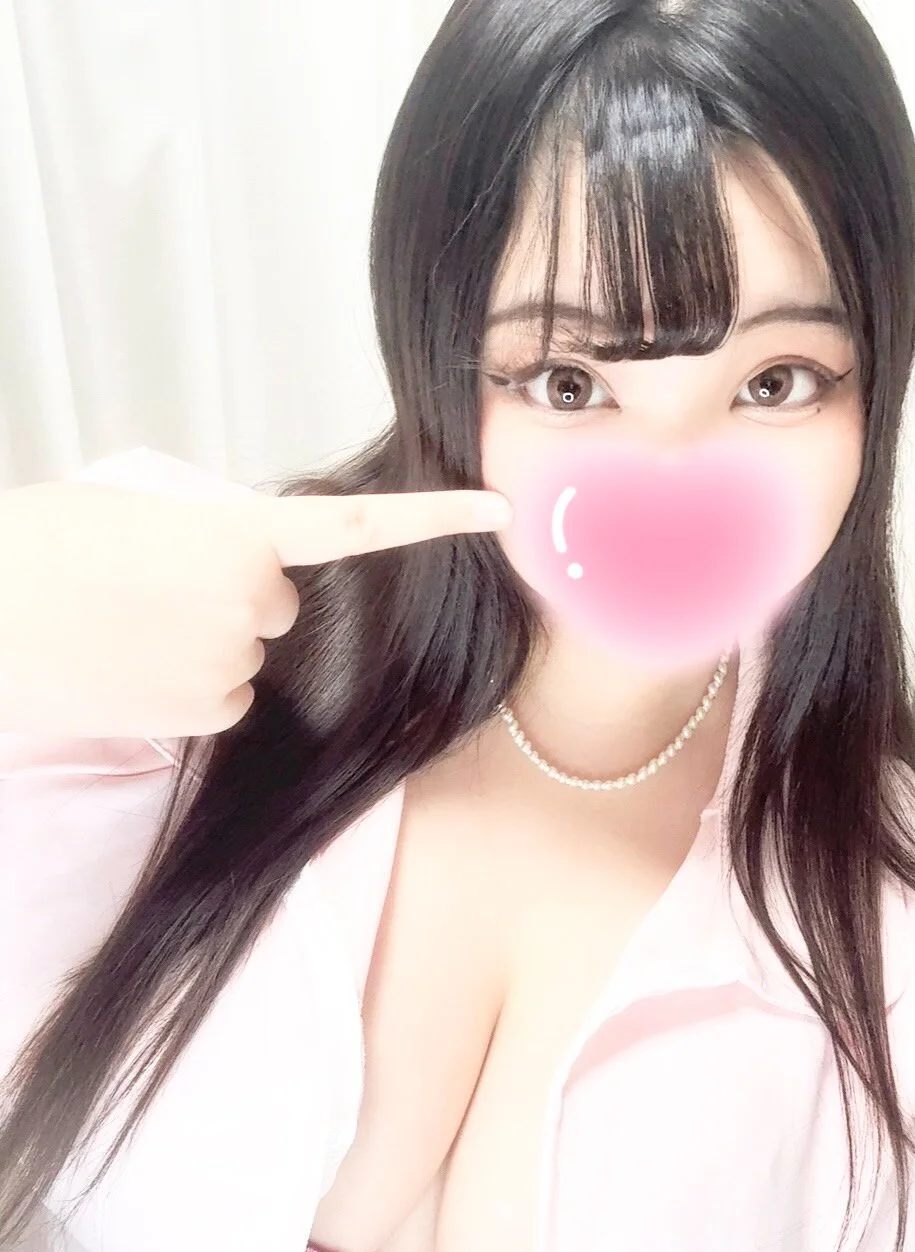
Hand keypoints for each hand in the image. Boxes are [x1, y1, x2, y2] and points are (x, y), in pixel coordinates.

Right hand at [0, 478, 512, 737]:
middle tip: (152, 592)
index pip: (357, 526)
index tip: (499, 509)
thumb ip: (211, 535)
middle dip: (233, 601)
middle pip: (277, 607)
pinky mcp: (206, 710)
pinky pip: (223, 700)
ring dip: (202, 645)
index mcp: (239, 531)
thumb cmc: (42, 549)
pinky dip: (187, 689)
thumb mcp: (136, 514)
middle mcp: (253, 597)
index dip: (434, 517)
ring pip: (245, 657)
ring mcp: (232, 659)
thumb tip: (246, 567)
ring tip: (125, 626)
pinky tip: (130, 669)